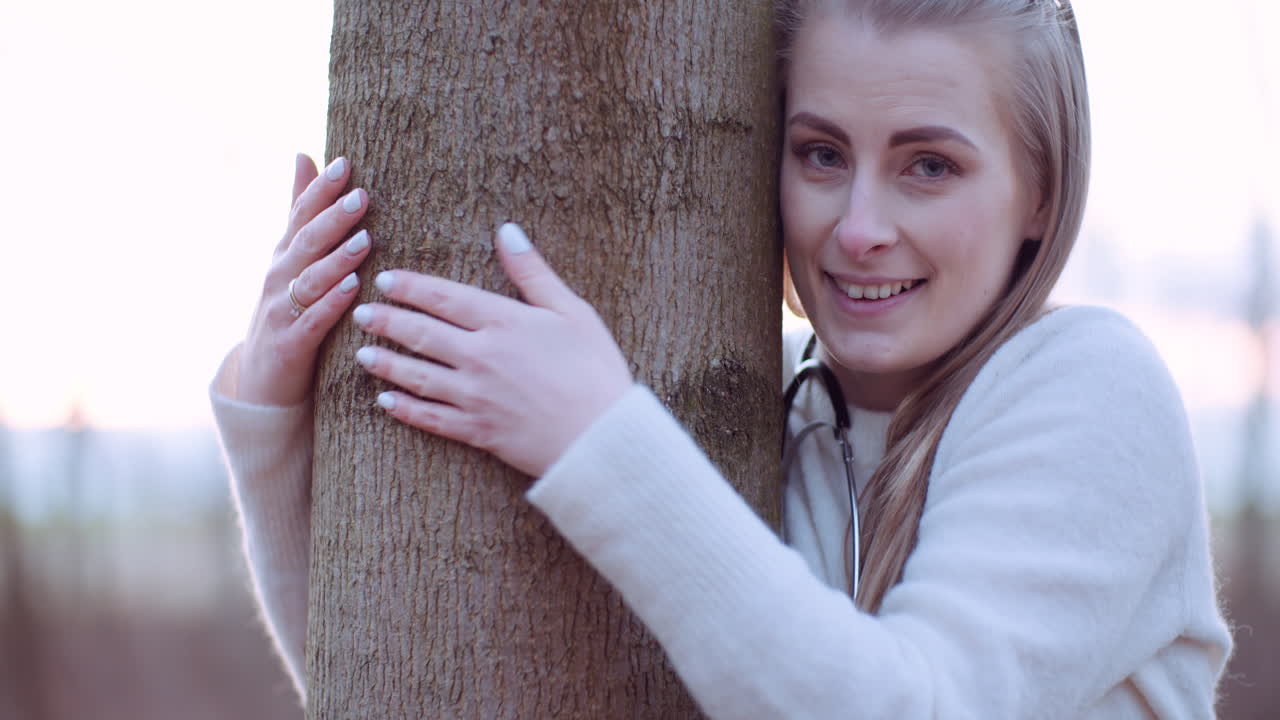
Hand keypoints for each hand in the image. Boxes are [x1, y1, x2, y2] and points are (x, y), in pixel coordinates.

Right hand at [236, 153, 371, 405]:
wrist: (261, 382)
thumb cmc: (286, 311)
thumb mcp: (291, 258)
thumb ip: (298, 210)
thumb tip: (302, 154)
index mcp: (284, 254)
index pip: (300, 214)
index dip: (320, 190)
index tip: (345, 163)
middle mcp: (278, 277)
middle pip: (305, 242)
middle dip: (332, 219)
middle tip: (361, 197)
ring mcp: (281, 310)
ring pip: (309, 280)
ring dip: (336, 260)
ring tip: (364, 240)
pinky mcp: (290, 344)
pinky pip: (313, 321)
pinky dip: (331, 304)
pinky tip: (352, 290)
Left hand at [351, 223, 632, 476]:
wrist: (601, 437)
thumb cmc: (596, 370)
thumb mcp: (573, 312)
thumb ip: (533, 272)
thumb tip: (507, 231)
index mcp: (504, 322)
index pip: (444, 297)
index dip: (411, 287)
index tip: (386, 280)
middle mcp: (480, 356)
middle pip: (421, 333)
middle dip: (386, 321)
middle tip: (362, 313)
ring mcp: (475, 395)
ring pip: (417, 375)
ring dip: (386, 363)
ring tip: (363, 354)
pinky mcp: (477, 430)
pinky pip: (430, 418)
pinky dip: (405, 409)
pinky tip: (386, 402)